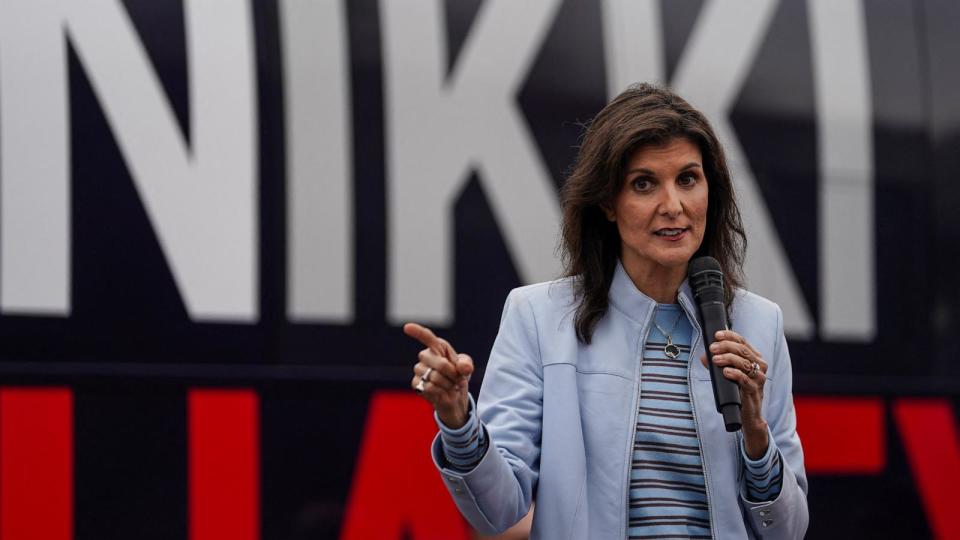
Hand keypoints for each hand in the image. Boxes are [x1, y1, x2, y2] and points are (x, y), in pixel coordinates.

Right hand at [404, 322, 473, 429]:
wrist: (453, 395)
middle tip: (457, 378)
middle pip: (441, 364)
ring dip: (448, 384)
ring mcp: (418, 370)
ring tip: (450, 385)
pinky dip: (440, 391)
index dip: (418, 332)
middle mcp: (425, 356)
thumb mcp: (467, 368)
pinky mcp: (415, 383)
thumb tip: (463, 368)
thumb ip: (466, 364)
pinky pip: (430, 388)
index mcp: (438, 347)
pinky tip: (442, 391)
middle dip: (453, 374)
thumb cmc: (458, 376)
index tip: (407, 327)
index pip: (427, 337)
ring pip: (436, 377)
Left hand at [700, 330, 768, 458]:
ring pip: (745, 363)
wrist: (747, 414)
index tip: (716, 335)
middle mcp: (759, 365)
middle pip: (743, 350)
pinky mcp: (755, 390)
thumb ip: (716, 364)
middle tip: (712, 348)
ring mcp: (758, 378)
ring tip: (715, 360)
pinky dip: (734, 374)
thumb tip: (704, 356)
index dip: (729, 336)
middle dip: (726, 346)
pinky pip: (745, 379)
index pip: (743, 341)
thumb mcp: (726, 374)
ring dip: (728, 358)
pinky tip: (725, 372)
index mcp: (754, 358)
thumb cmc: (738, 391)